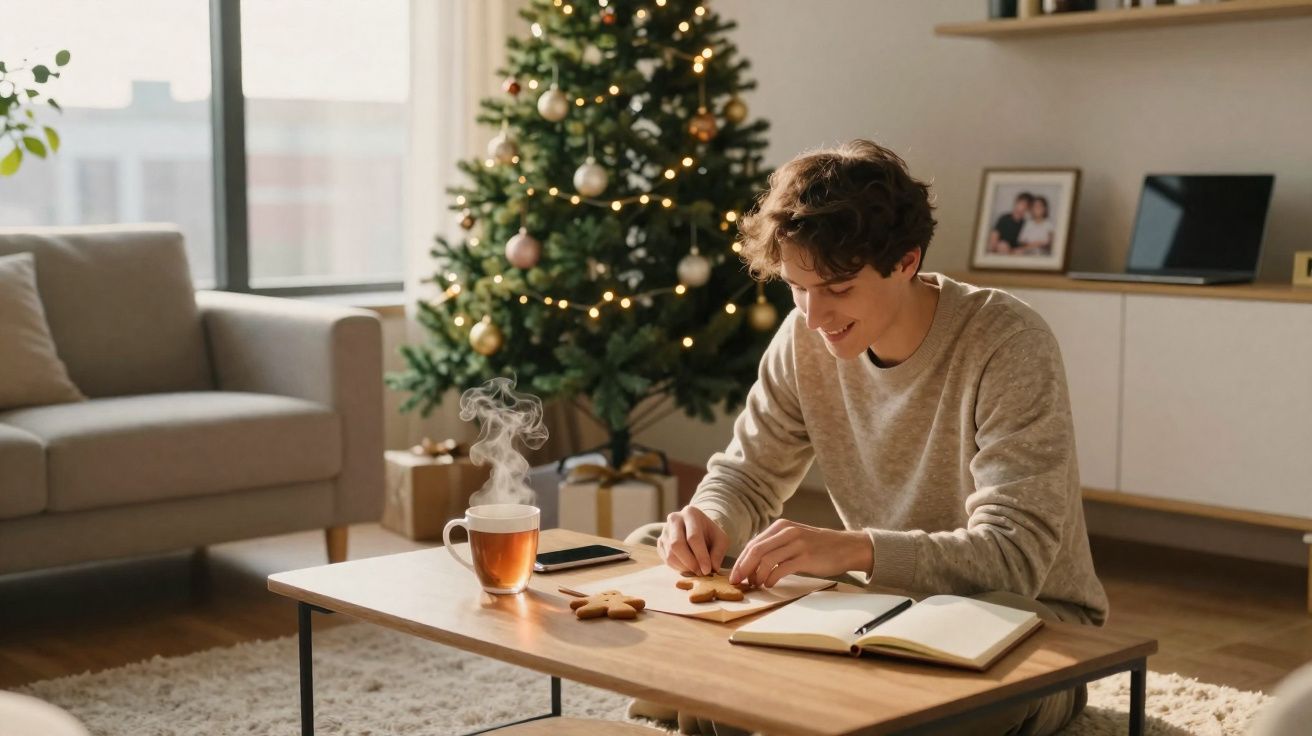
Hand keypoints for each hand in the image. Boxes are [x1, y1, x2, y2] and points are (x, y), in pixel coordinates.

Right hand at [658, 505, 729, 575]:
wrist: (698, 528)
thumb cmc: (710, 533)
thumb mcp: (721, 539)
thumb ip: (718, 553)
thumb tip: (713, 568)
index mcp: (691, 513)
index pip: (693, 537)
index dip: (700, 556)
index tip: (707, 570)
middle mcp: (674, 519)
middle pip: (676, 544)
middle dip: (690, 563)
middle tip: (700, 573)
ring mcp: (664, 530)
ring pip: (670, 554)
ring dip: (684, 567)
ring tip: (696, 570)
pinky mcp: (660, 542)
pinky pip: (666, 559)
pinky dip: (677, 567)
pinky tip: (688, 567)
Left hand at [729, 520, 871, 588]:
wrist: (846, 547)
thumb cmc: (817, 546)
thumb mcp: (794, 538)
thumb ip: (775, 545)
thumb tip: (751, 562)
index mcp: (781, 526)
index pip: (753, 544)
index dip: (740, 561)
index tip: (734, 575)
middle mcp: (787, 532)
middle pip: (755, 551)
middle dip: (743, 568)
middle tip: (738, 582)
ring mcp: (796, 543)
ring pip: (766, 560)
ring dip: (757, 576)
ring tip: (757, 584)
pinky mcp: (806, 557)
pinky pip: (781, 569)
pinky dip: (771, 578)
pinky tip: (770, 584)